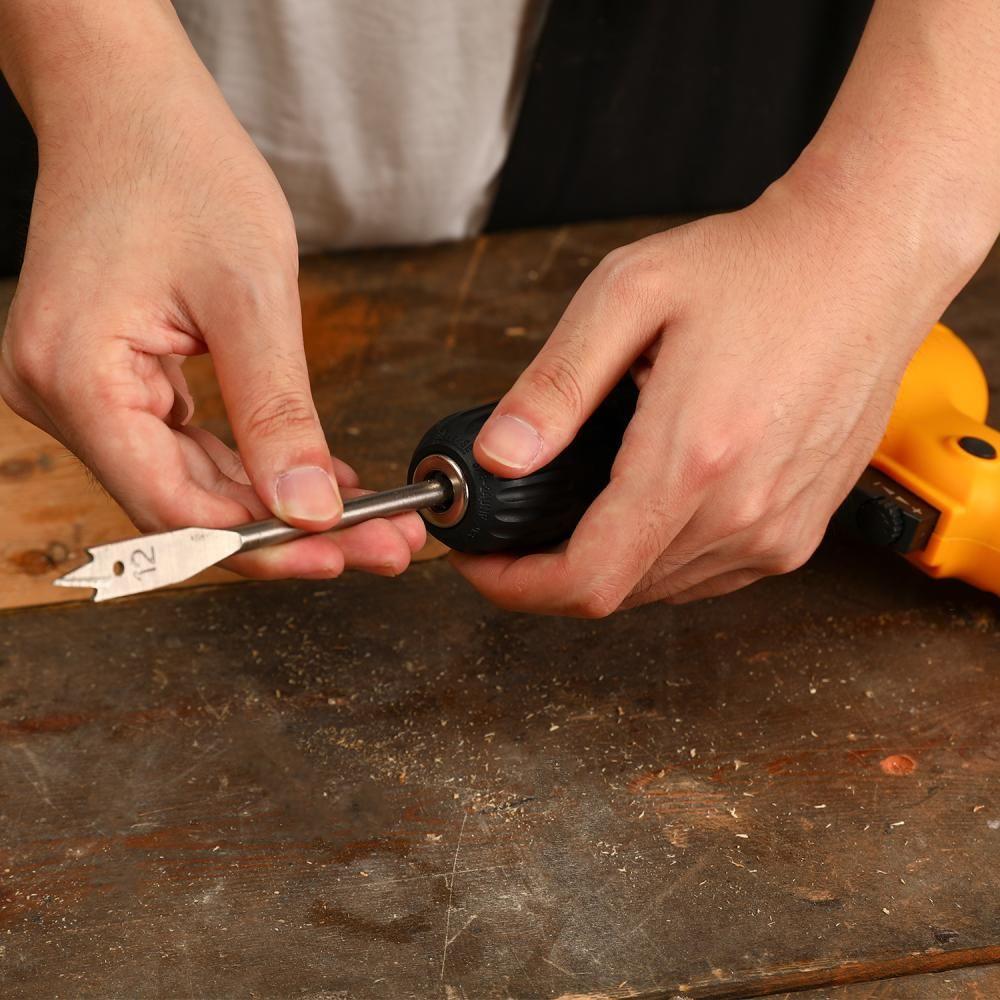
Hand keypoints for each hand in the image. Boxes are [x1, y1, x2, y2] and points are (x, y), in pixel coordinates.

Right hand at [0, 4, 422, 578]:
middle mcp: (62, 397)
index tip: (341, 555)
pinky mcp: (113, 381)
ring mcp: (83, 392)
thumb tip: (309, 510)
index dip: (262, 545)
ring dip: (280, 505)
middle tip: (379, 544)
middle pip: (187, 505)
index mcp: (76, 378)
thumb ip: (278, 415)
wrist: (130, 102)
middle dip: (289, 531)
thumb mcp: (250, 297)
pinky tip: (321, 479)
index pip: (174, 506)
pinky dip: (256, 465)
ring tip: (371, 518)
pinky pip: (189, 445)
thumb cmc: (178, 167)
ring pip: (193, 482)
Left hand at [452, 173, 971, 612]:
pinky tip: (646, 502)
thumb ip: (555, 386)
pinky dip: (657, 555)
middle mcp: (743, 512)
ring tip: (580, 502)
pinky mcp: (799, 531)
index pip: (586, 580)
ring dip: (605, 562)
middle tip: (519, 521)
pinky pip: (706, 575)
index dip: (517, 585)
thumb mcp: (628, 294)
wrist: (864, 262)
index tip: (482, 561)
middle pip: (617, 593)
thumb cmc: (757, 270)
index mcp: (692, 458)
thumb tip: (500, 457)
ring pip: (659, 589)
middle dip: (549, 571)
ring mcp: (778, 531)